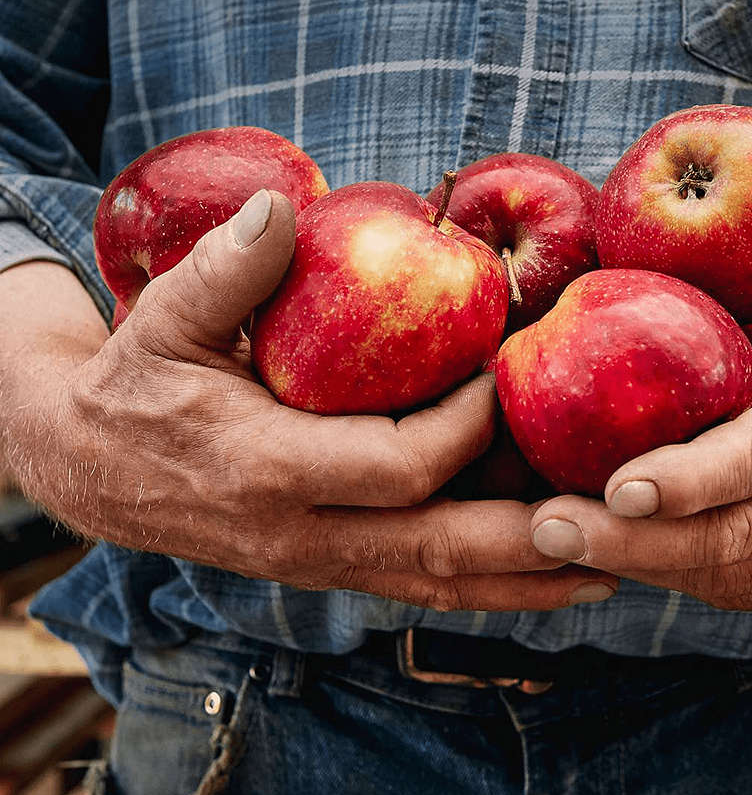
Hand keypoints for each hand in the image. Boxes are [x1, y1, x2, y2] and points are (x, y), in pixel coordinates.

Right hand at [0, 192, 615, 611]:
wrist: (93, 467)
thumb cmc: (135, 384)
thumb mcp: (162, 320)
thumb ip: (223, 272)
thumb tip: (277, 209)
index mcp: (269, 469)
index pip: (399, 465)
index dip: (468, 428)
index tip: (512, 376)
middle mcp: (304, 534)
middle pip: (441, 551)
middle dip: (532, 539)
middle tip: (614, 517)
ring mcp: (321, 563)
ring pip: (441, 585)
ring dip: (529, 581)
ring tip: (612, 567)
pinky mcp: (332, 566)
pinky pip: (422, 584)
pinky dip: (491, 585)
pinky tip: (548, 573)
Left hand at [529, 127, 751, 610]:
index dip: (697, 477)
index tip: (619, 485)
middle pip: (736, 537)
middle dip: (634, 540)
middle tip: (543, 526)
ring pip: (728, 575)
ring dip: (640, 564)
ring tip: (552, 541)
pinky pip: (740, 588)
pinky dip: (674, 572)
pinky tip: (614, 551)